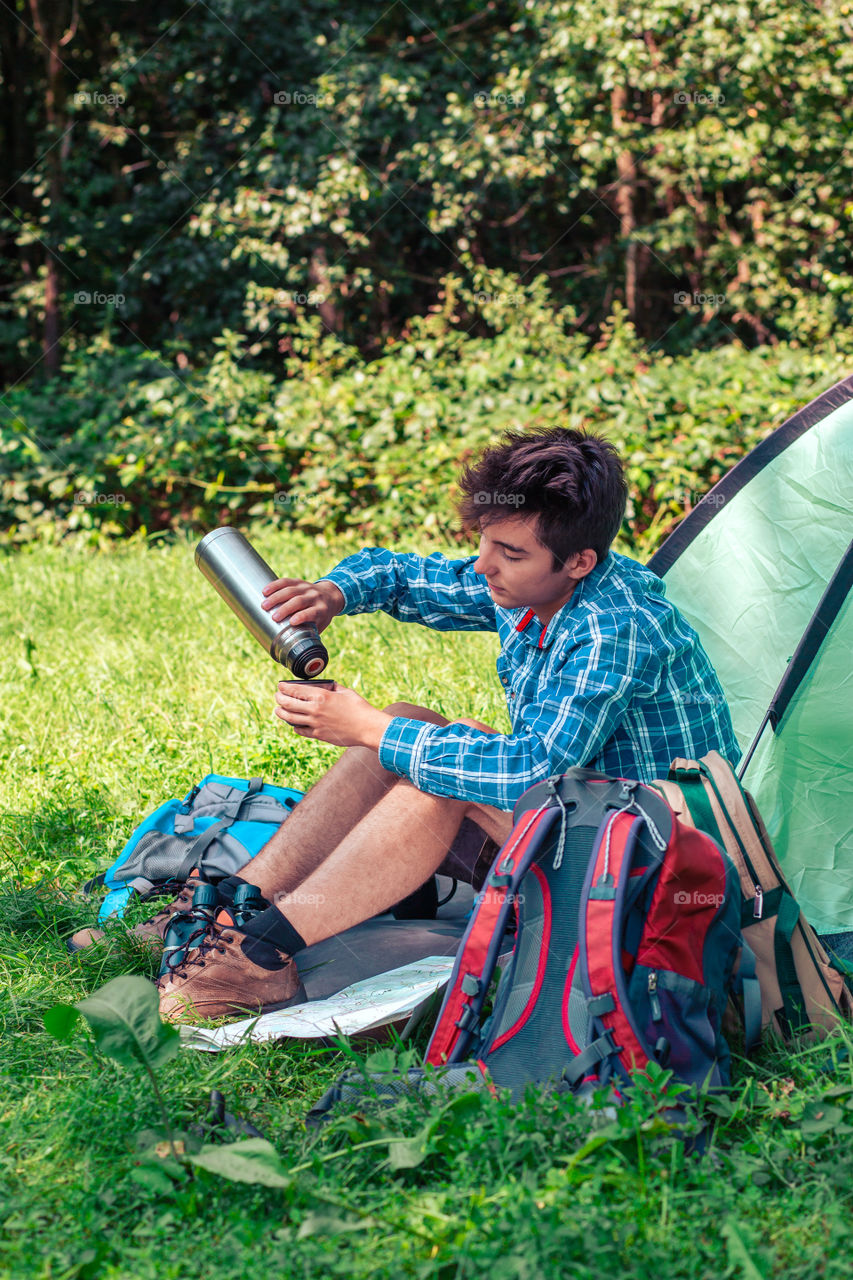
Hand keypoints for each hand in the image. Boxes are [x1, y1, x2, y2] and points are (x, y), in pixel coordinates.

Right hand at [261, 577, 343, 632]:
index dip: (302, 616)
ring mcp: (306, 588)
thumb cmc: (322, 616)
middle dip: (286, 608)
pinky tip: (264, 591)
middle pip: (299, 601)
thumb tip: (294, 653)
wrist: (330, 596)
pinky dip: (275, 585)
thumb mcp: (321, 625)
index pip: (312, 612)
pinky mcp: (299, 581)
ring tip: (264, 605)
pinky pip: (286, 581)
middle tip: (273, 617)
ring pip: (291, 590)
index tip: (292, 622)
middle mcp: (314, 597)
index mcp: (321, 610)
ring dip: (276, 597)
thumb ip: (309, 635)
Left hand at [274, 681, 392, 749]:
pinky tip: (294, 724)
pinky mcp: (319, 735)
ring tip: (278, 710)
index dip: (284, 687)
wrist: (367, 728)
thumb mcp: (345, 692)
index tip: (280, 686)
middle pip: (288, 704)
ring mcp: (315, 723)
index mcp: (321, 696)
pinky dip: (295, 726)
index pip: (295, 690)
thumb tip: (326, 685)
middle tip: (277, 696)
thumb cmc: (359, 708)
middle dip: (279, 698)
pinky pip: (301, 730)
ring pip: (290, 718)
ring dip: (281, 713)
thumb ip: (333, 688)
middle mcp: (315, 710)